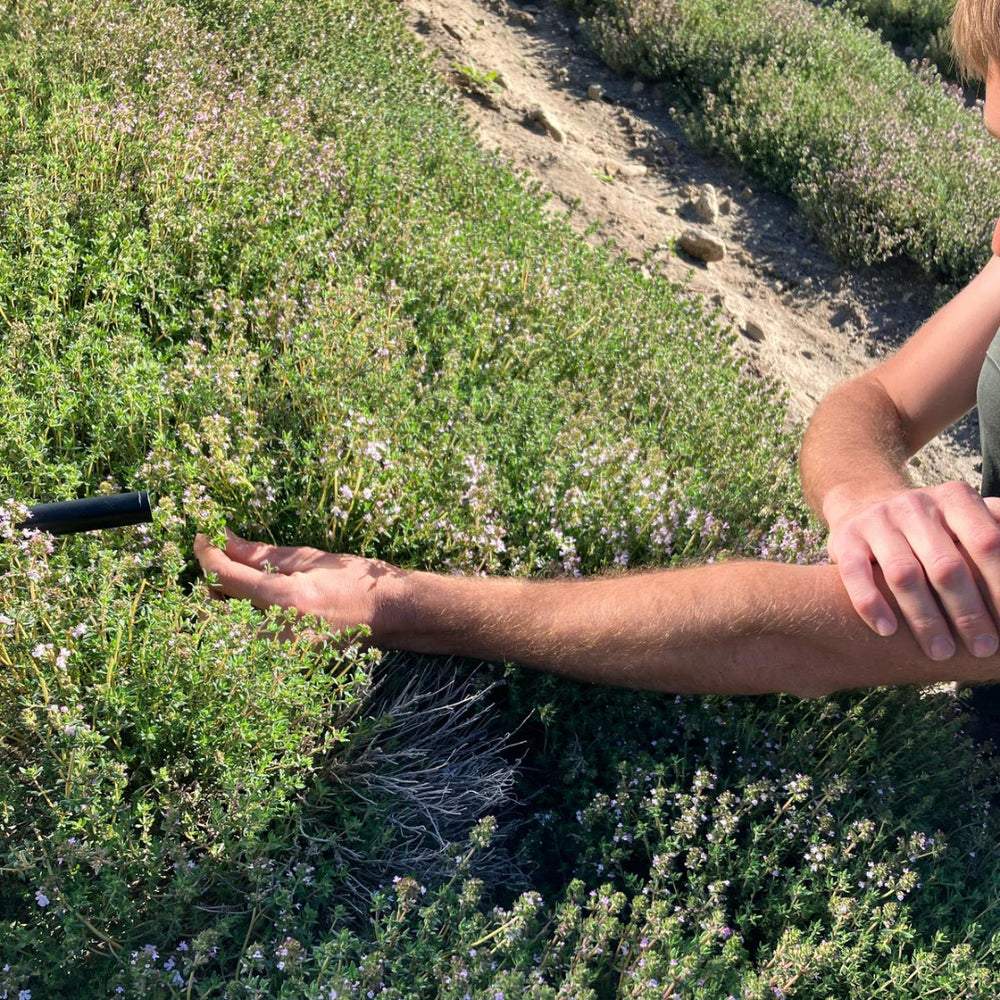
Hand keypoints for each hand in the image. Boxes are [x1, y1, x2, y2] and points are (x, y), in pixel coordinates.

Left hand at [193, 529, 403, 640]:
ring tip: (241, 586)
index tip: (202, 538)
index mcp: (285, 599)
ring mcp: (282, 656)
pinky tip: (256, 609)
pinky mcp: (287, 666)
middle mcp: (279, 634)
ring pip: (229, 632)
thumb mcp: (308, 558)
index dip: (207, 554)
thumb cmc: (354, 580)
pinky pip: (250, 646)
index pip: (225, 578)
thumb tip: (222, 538)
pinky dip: (245, 626)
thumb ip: (260, 554)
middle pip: (217, 611)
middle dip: (212, 584)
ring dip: (226, 607)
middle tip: (224, 562)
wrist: (390, 615)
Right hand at [825, 482, 999, 659]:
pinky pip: (856, 574)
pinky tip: (887, 631)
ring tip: (941, 652)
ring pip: (903, 574)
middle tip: (984, 649)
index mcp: (954, 500)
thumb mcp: (968, 515)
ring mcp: (877, 521)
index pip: (988, 543)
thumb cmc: (932, 524)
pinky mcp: (844, 539)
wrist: (863, 499)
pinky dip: (872, 604)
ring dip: (925, 618)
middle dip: (968, 613)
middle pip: (946, 565)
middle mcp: (914, 506)